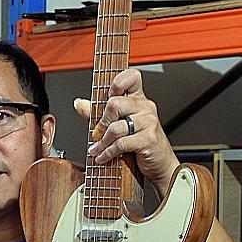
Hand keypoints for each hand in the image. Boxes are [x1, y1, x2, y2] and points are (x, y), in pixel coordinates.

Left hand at [74, 67, 178, 196]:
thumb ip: (99, 113)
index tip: (107, 97)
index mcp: (139, 99)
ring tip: (96, 148)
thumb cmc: (141, 143)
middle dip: (102, 121)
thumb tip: (79, 103)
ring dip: (102, 141)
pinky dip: (108, 152)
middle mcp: (145, 107)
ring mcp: (148, 122)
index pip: (131, 77)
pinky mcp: (148, 139)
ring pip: (116, 127)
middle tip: (97, 132)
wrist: (161, 164)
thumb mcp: (120, 124)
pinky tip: (102, 156)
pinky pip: (121, 143)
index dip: (117, 83)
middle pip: (115, 103)